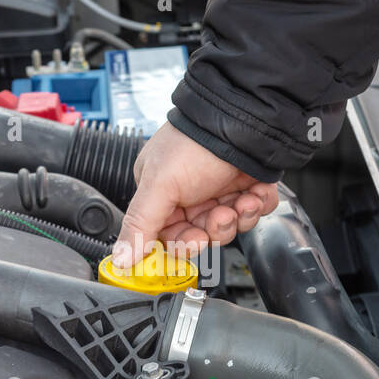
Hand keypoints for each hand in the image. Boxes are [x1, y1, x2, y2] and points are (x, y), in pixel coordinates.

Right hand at [112, 122, 279, 267]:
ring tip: (241, 200)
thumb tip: (121, 259)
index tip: (193, 244)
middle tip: (220, 216)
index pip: (168, 235)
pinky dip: (258, 204)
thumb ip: (140, 224)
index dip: (183, 244)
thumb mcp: (160, 184)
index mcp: (160, 192)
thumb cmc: (195, 142)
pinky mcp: (246, 186)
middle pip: (201, 234)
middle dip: (214, 229)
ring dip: (238, 217)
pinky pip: (254, 211)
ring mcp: (219, 190)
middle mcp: (189, 193)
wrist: (241, 119)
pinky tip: (254, 191)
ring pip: (230, 226)